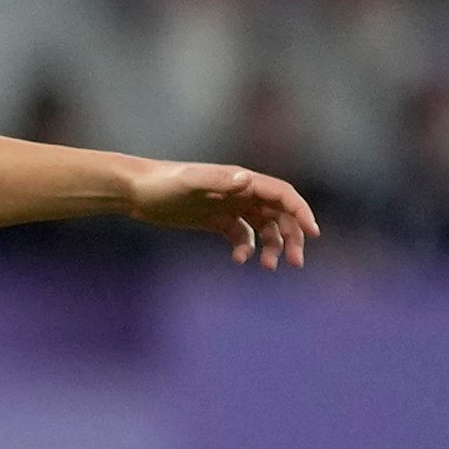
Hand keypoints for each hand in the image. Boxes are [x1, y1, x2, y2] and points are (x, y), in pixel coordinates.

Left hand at [131, 159, 316, 268]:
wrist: (135, 191)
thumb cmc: (161, 183)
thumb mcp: (189, 182)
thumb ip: (217, 181)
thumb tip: (246, 181)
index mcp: (242, 181)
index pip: (283, 195)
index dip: (301, 212)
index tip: (313, 233)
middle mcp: (241, 193)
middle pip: (279, 215)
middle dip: (292, 237)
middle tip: (295, 263)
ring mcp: (230, 207)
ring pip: (264, 228)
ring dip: (271, 247)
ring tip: (268, 267)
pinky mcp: (216, 220)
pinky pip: (241, 236)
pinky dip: (245, 248)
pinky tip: (238, 260)